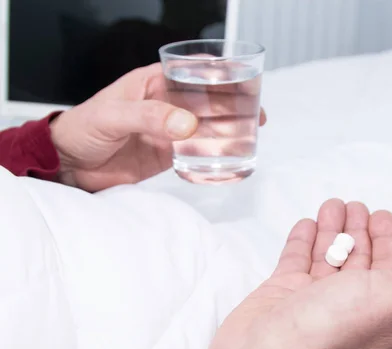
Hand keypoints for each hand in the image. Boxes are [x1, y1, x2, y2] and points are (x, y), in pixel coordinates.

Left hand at [50, 63, 266, 191]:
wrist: (69, 165)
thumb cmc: (83, 128)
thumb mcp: (114, 115)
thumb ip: (149, 117)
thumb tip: (188, 124)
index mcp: (154, 84)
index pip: (193, 72)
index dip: (220, 75)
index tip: (244, 81)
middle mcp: (166, 105)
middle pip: (208, 101)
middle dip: (234, 105)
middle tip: (256, 115)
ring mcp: (169, 131)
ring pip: (206, 127)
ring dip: (228, 131)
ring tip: (250, 137)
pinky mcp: (167, 155)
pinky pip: (196, 153)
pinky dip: (213, 156)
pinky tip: (228, 158)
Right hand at [193, 199, 391, 348]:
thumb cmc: (331, 333)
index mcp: (383, 308)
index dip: (390, 240)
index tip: (382, 216)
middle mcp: (350, 305)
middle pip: (359, 258)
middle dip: (359, 229)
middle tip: (355, 207)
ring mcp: (314, 300)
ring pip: (327, 255)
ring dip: (332, 229)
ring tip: (332, 206)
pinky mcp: (283, 294)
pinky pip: (296, 260)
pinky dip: (303, 241)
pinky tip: (307, 225)